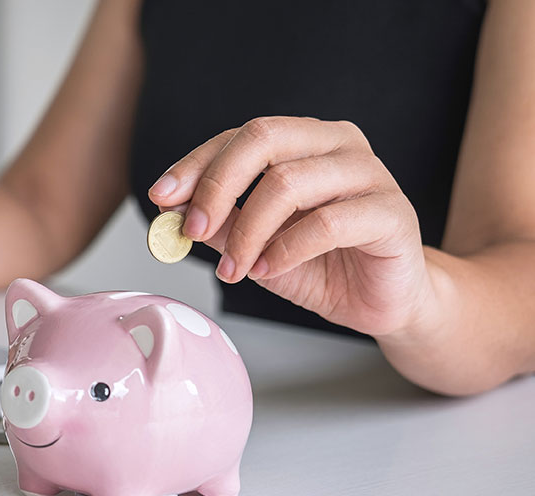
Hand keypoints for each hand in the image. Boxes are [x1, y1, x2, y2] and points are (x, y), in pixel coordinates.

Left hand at [148, 116, 432, 336]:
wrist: (381, 301)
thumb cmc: (320, 265)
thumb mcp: (254, 244)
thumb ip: (218, 222)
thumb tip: (171, 208)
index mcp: (303, 140)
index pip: (239, 136)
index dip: (196, 164)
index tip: (162, 197)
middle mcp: (337, 144)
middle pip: (263, 139)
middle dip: (216, 186)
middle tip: (193, 230)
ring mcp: (369, 173)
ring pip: (288, 182)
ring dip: (248, 231)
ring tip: (234, 269)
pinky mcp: (391, 212)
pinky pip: (327, 222)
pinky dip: (286, 249)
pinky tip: (269, 269)